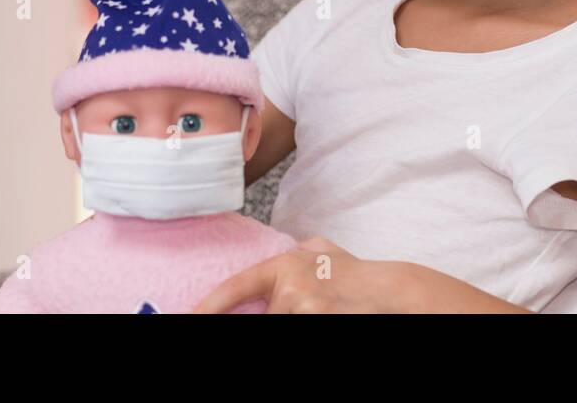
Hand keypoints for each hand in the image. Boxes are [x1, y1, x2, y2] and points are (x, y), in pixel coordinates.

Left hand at [190, 235, 414, 313]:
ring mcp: (303, 306)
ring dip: (296, 317)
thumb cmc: (354, 274)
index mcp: (283, 265)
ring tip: (320, 306)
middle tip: (300, 305)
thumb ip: (293, 254)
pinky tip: (324, 310)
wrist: (388, 290)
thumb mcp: (320, 251)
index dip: (206, 307)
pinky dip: (305, 319)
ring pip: (279, 322)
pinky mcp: (316, 318)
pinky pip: (296, 326)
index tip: (187, 316)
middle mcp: (288, 285)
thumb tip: (276, 258)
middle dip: (277, 314)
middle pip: (262, 318)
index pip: (234, 288)